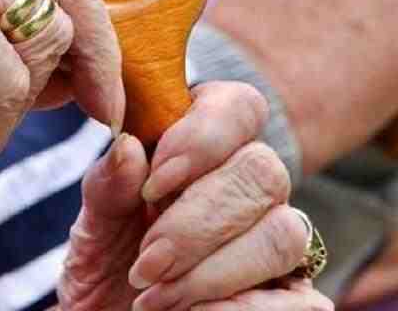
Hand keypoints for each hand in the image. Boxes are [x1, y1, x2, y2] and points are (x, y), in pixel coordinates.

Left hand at [56, 81, 331, 310]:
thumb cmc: (109, 265)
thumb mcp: (96, 225)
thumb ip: (110, 185)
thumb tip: (129, 148)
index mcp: (211, 146)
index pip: (241, 107)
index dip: (205, 137)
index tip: (154, 183)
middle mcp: (254, 186)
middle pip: (264, 172)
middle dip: (199, 222)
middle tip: (146, 263)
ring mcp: (279, 240)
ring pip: (285, 234)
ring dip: (216, 271)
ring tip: (156, 299)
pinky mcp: (295, 297)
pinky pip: (301, 300)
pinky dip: (247, 309)